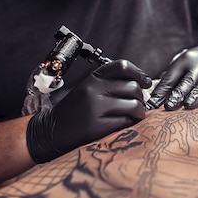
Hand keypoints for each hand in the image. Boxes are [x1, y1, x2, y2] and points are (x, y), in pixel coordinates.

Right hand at [26, 59, 151, 162]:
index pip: (123, 66)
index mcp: (93, 78)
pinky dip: (130, 124)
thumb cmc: (74, 110)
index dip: (139, 73)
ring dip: (139, 112)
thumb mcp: (88, 88)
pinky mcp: (97, 126)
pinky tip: (125, 124)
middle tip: (138, 105)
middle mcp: (94, 90)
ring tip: (135, 116)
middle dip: (141, 97)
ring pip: (134, 105)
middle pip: (133, 87)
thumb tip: (141, 83)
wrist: (50, 131)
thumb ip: (110, 83)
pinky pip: (126, 122)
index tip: (146, 83)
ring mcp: (95, 108)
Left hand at [145, 38, 197, 110]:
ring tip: (189, 104)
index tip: (151, 105)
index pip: (171, 77)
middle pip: (188, 79)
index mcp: (186, 59)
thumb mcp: (186, 63)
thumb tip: (151, 95)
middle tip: (169, 106)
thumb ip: (172, 76)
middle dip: (178, 93)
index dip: (161, 92)